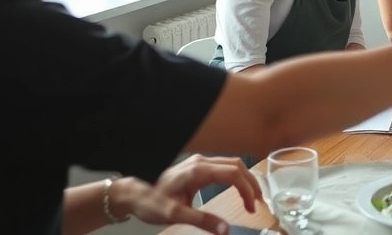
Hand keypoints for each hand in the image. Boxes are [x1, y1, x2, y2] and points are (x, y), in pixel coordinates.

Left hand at [110, 155, 261, 233]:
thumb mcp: (175, 214)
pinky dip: (236, 176)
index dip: (247, 190)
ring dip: (245, 179)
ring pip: (231, 164)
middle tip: (257, 203)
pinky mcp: (197, 166)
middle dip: (251, 183)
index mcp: (198, 171)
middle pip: (236, 165)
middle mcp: (201, 162)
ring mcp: (199, 162)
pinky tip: (237, 187)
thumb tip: (225, 229)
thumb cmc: (152, 202)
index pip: (233, 174)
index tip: (251, 207)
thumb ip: (201, 220)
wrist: (134, 193)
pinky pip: (224, 166)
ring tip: (251, 196)